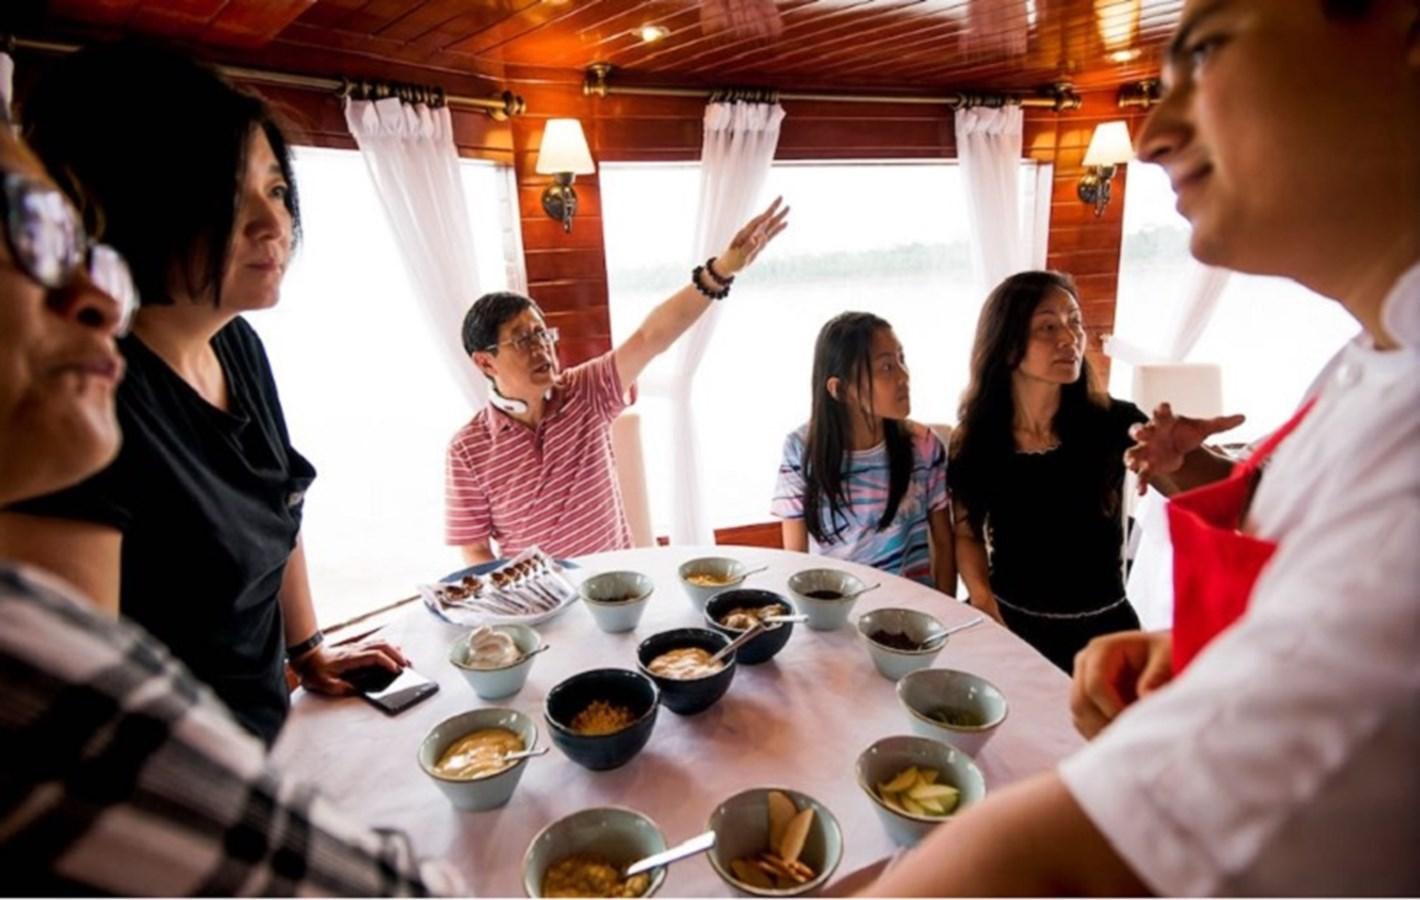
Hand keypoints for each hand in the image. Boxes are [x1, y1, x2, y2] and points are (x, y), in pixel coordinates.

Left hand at [293, 637, 409, 695]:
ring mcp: (357, 647)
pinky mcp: (357, 648)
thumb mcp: (324, 684)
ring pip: (381, 643)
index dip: (387, 662)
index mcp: (349, 659)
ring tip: (405, 661)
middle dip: (397, 655)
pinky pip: (377, 644)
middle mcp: (355, 650)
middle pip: (382, 646)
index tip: (396, 670)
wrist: (307, 657)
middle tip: (407, 666)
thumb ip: (342, 688)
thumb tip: (359, 691)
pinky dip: (389, 648)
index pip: (373, 656)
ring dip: (395, 650)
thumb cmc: (315, 671)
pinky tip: (394, 653)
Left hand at [715, 196, 789, 276]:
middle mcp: (752, 233)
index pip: (757, 222)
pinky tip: (786, 223)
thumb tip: (756, 239)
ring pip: (770, 224)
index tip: (772, 210)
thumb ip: (748, 248)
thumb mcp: (739, 256)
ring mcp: (757, 237)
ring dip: (778, 216)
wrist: (728, 264)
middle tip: (781, 197)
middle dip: (773, 209)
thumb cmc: (732, 261)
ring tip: (788, 207)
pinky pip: (771, 234)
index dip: (764, 216)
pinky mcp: (761, 242)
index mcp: (745, 234)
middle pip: (765, 218)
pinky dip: (778, 228)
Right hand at [1070, 630, 1172, 738]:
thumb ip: (1158, 675)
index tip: (1138, 724)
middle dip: (1106, 724)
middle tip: (1135, 737)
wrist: (1167, 658)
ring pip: (1079, 717)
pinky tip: (1125, 736)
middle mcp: (1086, 664)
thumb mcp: (1170, 656)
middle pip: (1081, 703)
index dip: (1113, 709)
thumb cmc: (1169, 653)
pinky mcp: (1086, 700)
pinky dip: (1102, 735)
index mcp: (1102, 649)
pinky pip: (1084, 725)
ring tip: (1133, 737)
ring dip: (1104, 732)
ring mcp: (1082, 682)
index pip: (1095, 685)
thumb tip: (1145, 698)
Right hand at [1125, 402, 1244, 494]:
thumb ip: (1220, 423)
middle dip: (1138, 431)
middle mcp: (1151, 434)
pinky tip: (1141, 492)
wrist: (1175, 448)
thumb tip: (1243, 417)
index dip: (1160, 409)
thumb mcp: (1201, 428)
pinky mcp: (1147, 465)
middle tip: (1140, 433)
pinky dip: (1140, 483)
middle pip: (1139, 429)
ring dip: (1131, 456)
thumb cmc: (1184, 434)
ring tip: (1132, 463)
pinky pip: (1140, 474)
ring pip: (1133, 451)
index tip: (1163, 407)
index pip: (1160, 412)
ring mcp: (1146, 450)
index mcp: (1164, 421)